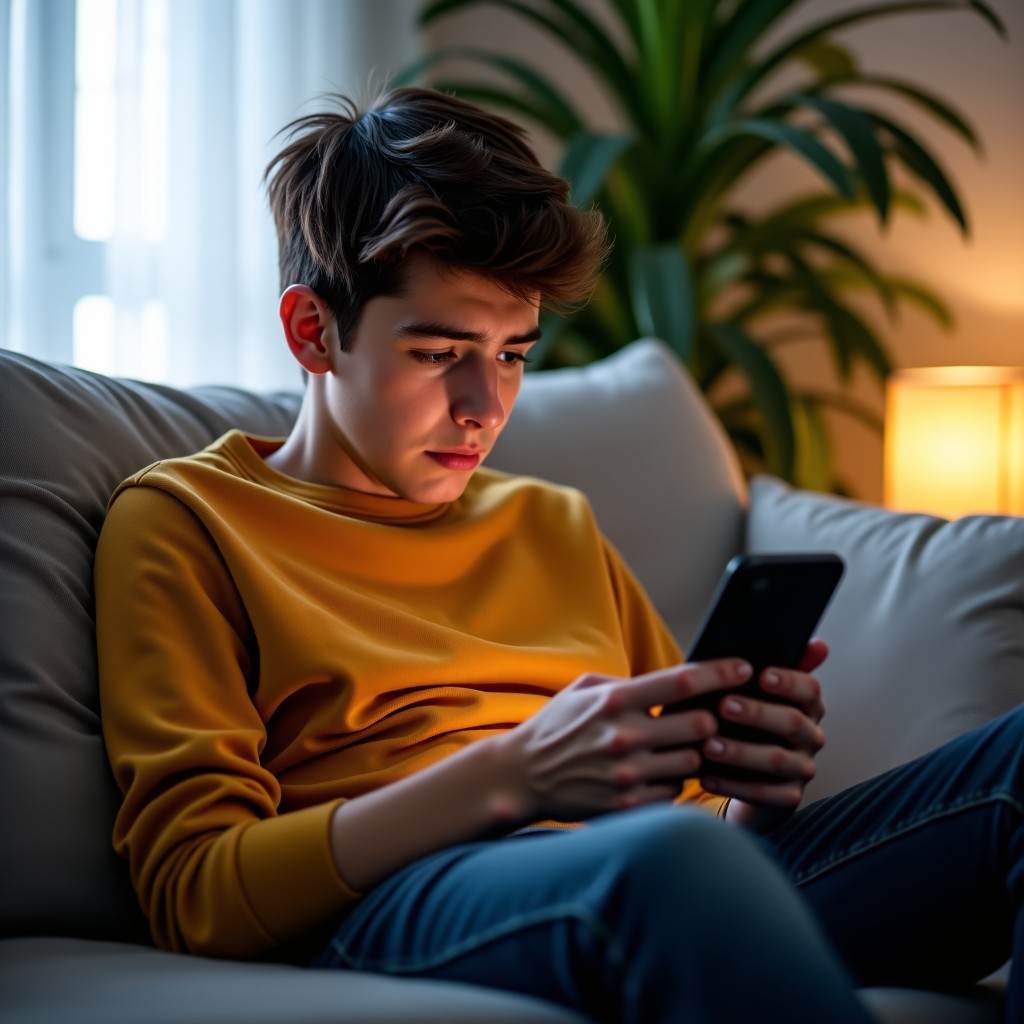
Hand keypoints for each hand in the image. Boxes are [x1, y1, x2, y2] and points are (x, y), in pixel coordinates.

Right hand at [493, 659, 753, 823]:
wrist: (520, 776)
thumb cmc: (556, 727)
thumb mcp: (584, 690)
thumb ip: (629, 684)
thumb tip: (673, 682)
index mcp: (616, 701)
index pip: (683, 682)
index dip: (721, 673)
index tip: (744, 669)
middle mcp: (625, 737)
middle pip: (700, 726)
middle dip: (708, 722)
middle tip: (704, 719)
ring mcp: (628, 775)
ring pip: (692, 763)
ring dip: (690, 755)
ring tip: (674, 749)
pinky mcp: (628, 805)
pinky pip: (673, 792)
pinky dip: (670, 782)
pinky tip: (653, 774)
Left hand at [704, 640, 828, 828]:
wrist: (748, 772)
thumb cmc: (746, 721)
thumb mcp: (752, 691)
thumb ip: (768, 665)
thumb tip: (816, 643)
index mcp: (807, 705)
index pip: (810, 688)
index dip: (788, 681)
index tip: (760, 674)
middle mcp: (811, 735)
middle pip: (792, 722)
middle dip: (758, 713)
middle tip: (724, 706)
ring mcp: (802, 768)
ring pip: (777, 760)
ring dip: (741, 752)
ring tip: (708, 745)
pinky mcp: (787, 796)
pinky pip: (764, 793)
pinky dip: (732, 784)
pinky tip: (705, 776)